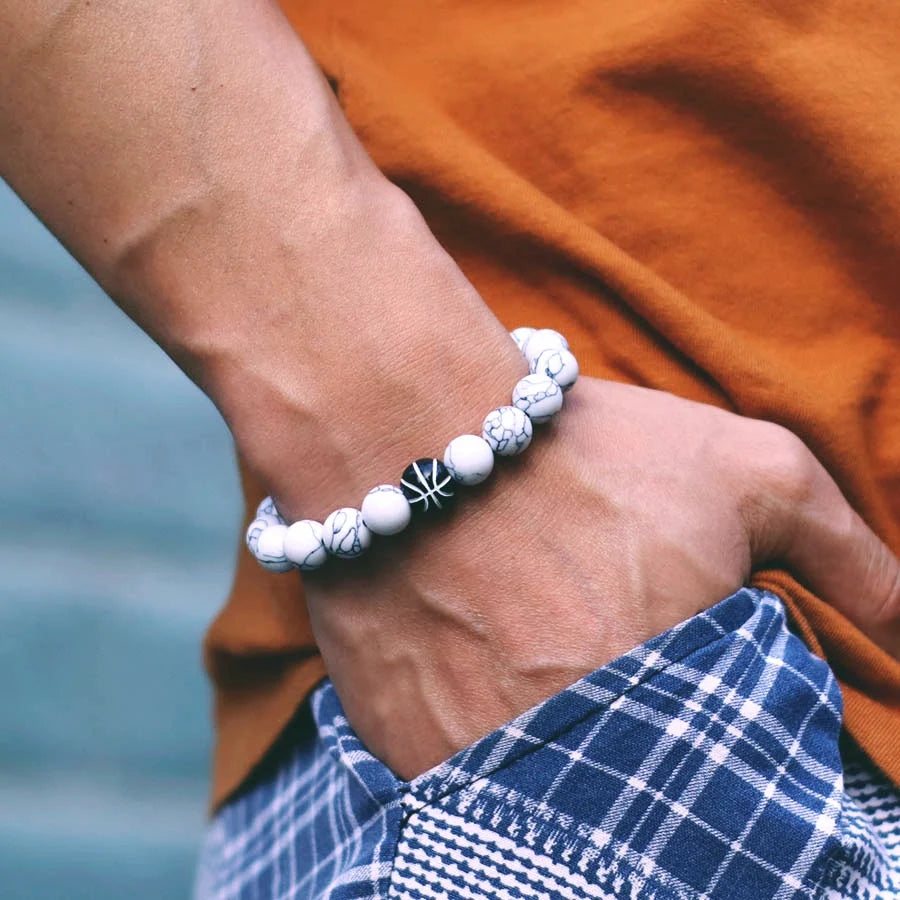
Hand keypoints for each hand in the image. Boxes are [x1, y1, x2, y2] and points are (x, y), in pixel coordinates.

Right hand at [297, 376, 899, 780]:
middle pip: (635, 787)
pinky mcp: (406, 756)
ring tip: (530, 654)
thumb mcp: (753, 473)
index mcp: (680, 708)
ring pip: (545, 790)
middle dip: (630, 732)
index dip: (706, 720)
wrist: (408, 436)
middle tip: (587, 648)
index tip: (671, 669)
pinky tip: (475, 664)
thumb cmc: (586, 450)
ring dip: (551, 739)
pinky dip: (480, 737)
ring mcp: (482, 767)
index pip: (730, 778)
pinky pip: (464, 778)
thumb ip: (852, 560)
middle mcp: (583, 757)